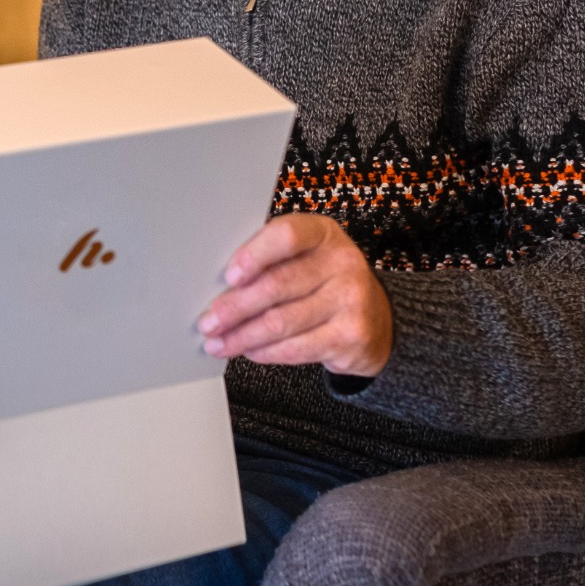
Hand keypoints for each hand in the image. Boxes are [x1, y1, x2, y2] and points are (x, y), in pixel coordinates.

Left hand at [197, 214, 392, 376]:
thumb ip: (272, 261)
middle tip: (208, 322)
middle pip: (277, 285)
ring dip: (242, 336)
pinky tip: (248, 351)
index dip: (254, 255)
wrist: (376, 316)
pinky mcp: (352, 335)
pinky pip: (297, 348)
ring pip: (281, 322)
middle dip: (234, 307)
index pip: (286, 236)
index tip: (228, 276)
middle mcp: (342, 262)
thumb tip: (219, 287)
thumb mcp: (306, 256)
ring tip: (218, 342)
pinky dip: (265, 352)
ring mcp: (351, 299)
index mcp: (322, 233)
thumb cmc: (324, 280)